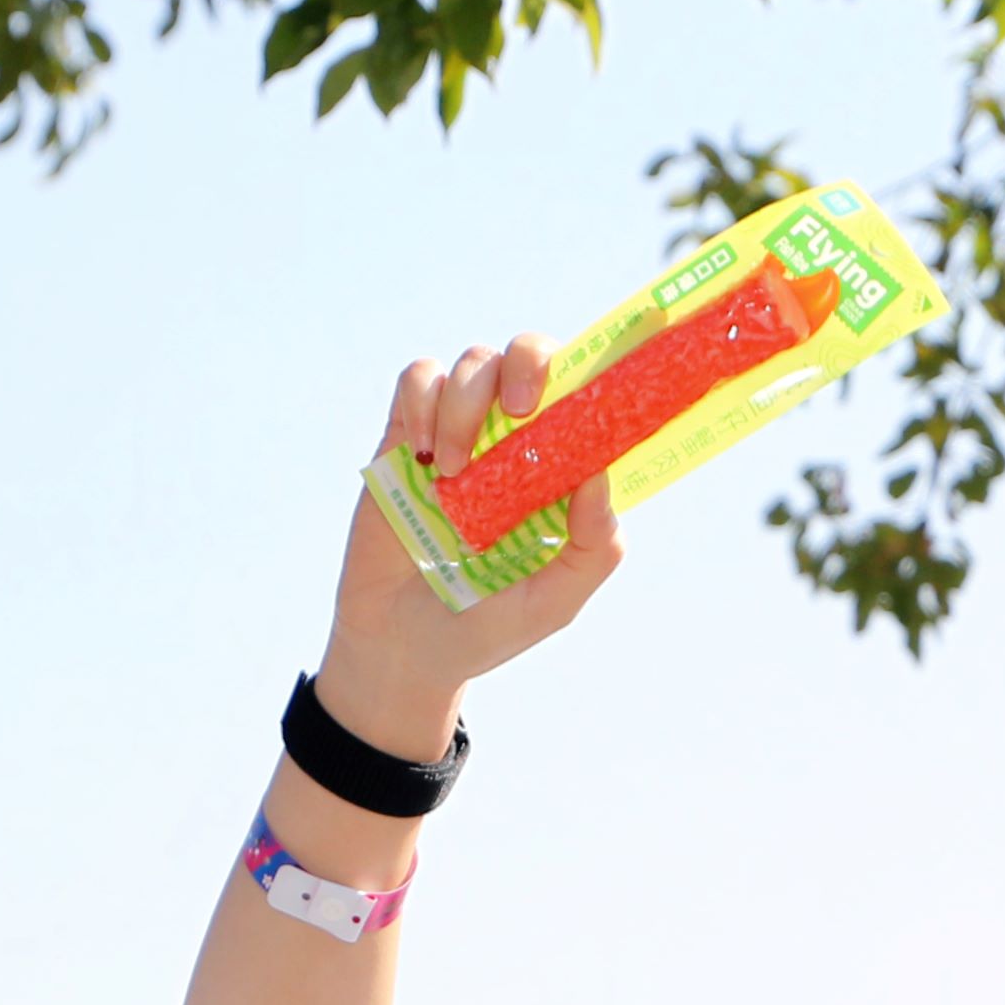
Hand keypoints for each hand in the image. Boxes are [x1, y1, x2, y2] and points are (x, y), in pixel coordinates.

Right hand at [311, 341, 626, 773]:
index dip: (595, 371)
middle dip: (529, 362)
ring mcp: (459, 435)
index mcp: (557, 471)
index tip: (598, 383)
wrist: (402, 650)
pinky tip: (422, 456)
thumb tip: (602, 476)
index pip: (583, 397)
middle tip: (521, 409)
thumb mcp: (553, 603)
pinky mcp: (404, 439)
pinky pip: (417, 381)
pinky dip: (422, 403)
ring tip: (454, 473)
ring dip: (467, 405)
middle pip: (528, 355)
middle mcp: (512, 442)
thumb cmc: (485, 627)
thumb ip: (593, 550)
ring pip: (473, 364)